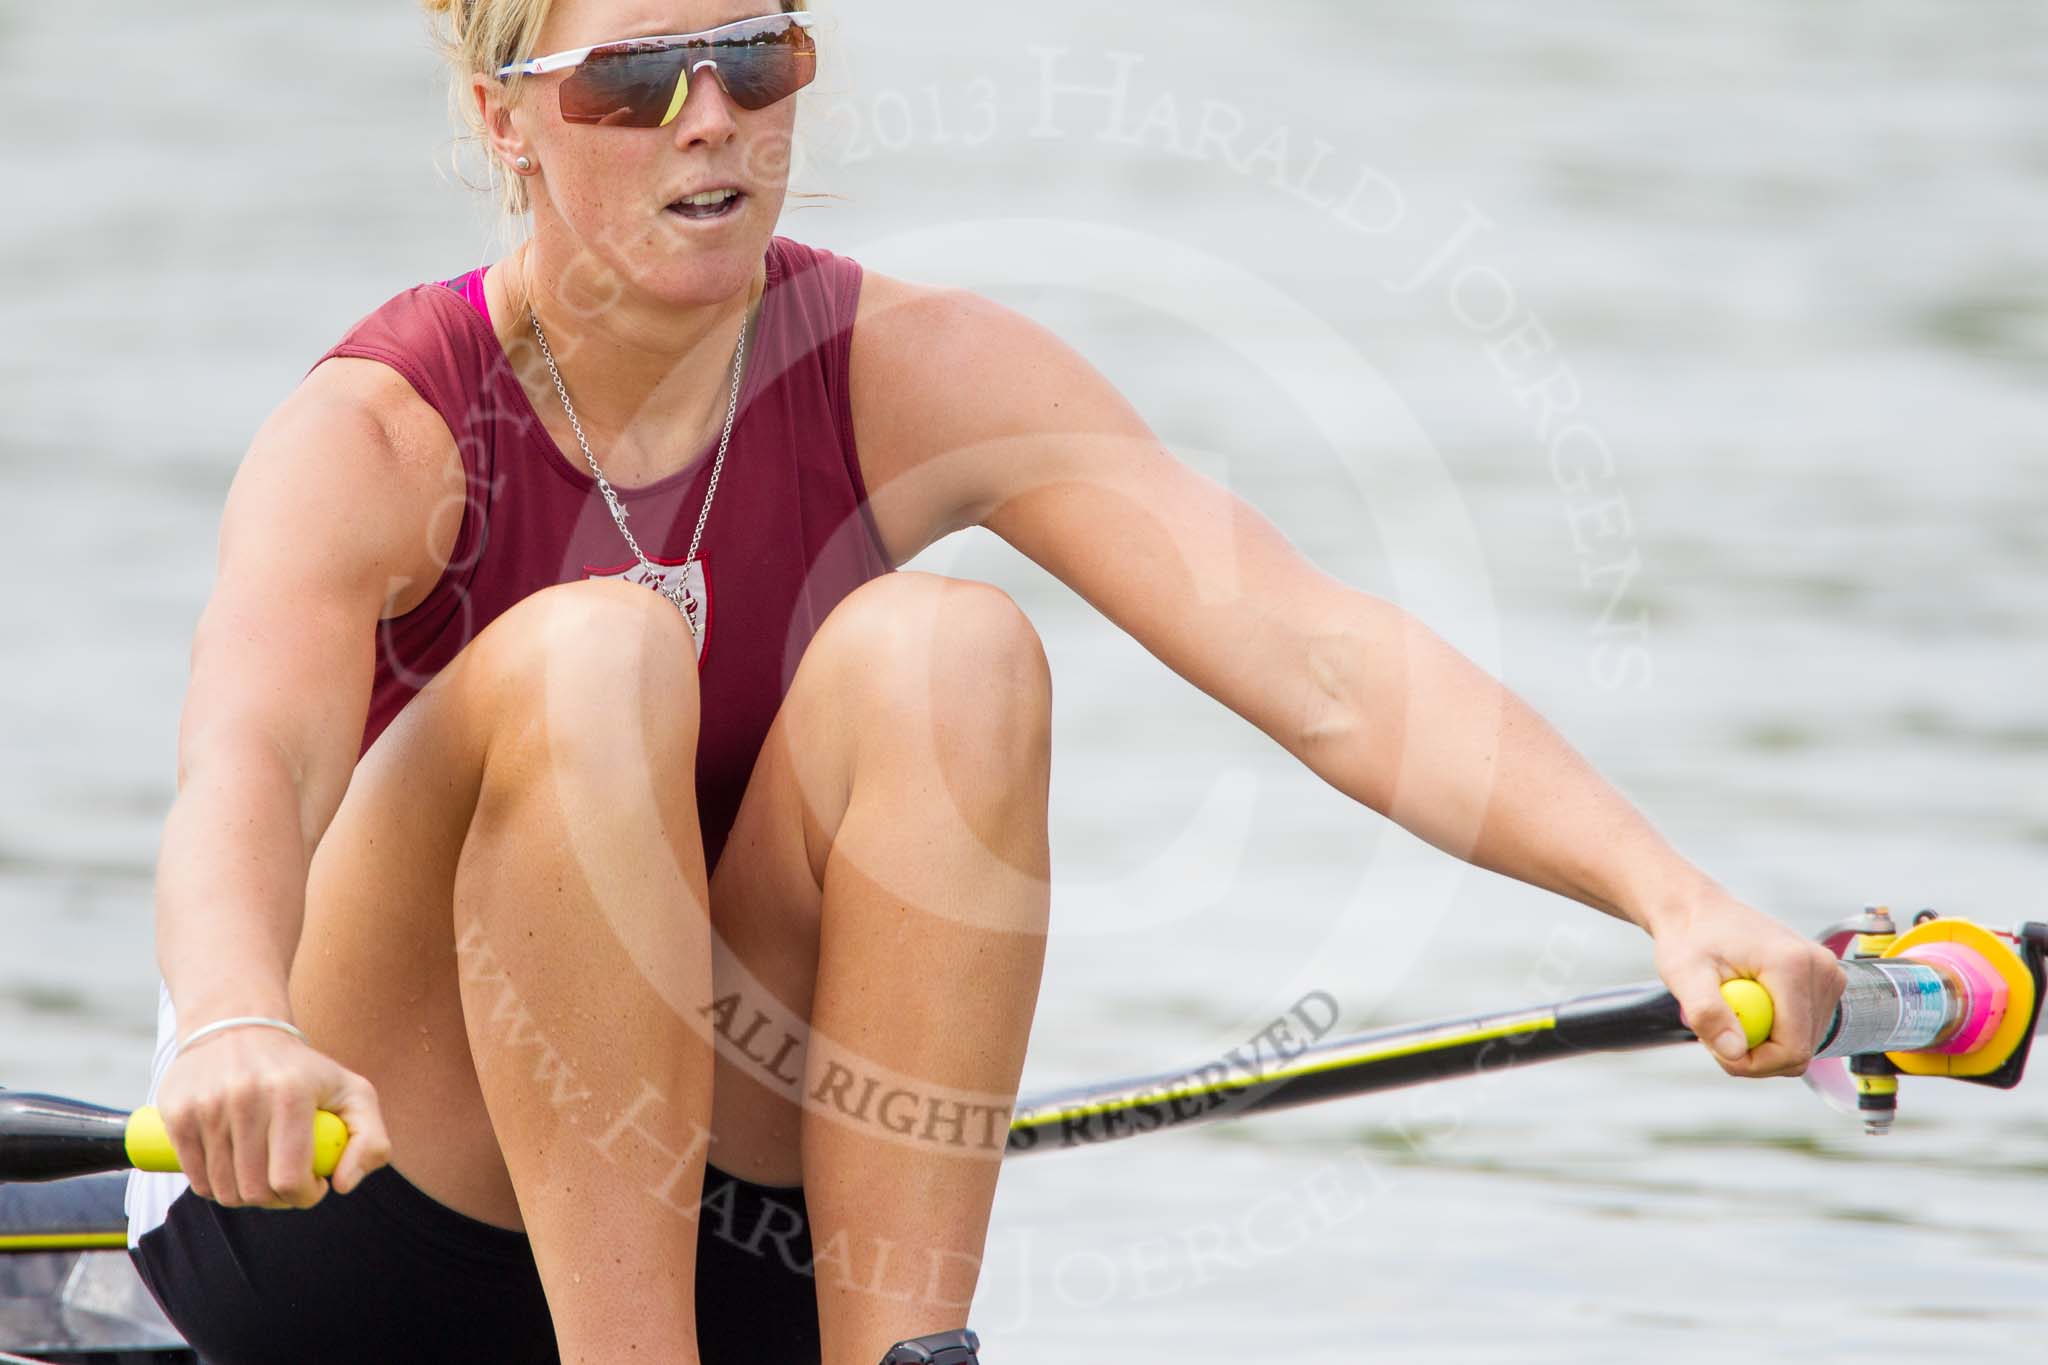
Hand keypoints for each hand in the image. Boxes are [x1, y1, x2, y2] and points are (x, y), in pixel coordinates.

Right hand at [154, 1024, 391, 1208]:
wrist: (239, 1026)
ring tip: (263, 1174)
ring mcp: (206, 1107)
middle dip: (278, 1200)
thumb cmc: (303, 1070)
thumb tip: (342, 1185)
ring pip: (223, 1191)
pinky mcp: (176, 1115)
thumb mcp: (353, 1092)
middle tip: (289, 1183)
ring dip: (246, 1196)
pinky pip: (196, 1180)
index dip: (305, 1196)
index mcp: (291, 1093)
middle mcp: (245, 1098)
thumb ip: (371, 1141)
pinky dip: (216, 1187)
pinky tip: (235, 1169)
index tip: (315, 1185)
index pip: (289, 1178)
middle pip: (254, 1191)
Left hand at [1648, 890, 1843, 1077]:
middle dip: (1756, 1055)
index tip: (1717, 1049)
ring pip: (1803, 1043)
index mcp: (1793, 965)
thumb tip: (1734, 1053)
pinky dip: (1774, 1030)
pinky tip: (1750, 1006)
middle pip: (1800, 1050)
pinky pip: (1804, 1029)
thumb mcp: (1683, 974)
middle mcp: (1822, 969)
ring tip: (1729, 1012)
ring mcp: (1828, 975)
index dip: (1755, 1063)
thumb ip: (1706, 1013)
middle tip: (1715, 1032)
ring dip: (1764, 1043)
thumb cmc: (1689, 939)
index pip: (1792, 1047)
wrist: (1699, 912)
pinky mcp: (1825, 982)